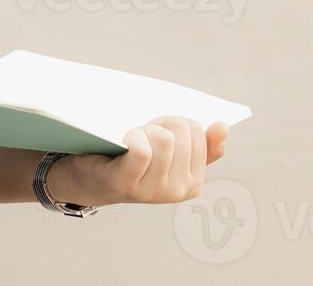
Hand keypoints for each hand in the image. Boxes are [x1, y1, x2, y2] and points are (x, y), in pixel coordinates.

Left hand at [49, 117, 228, 206]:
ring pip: (164, 139)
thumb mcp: (169, 152)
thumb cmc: (131, 159)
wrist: (89, 179)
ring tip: (132, 138)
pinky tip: (124, 141)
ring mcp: (151, 190)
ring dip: (145, 128)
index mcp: (193, 182)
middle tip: (143, 133)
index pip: (198, 131)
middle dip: (161, 122)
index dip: (176, 121)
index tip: (160, 130)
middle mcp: (176, 190)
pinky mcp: (125, 183)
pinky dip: (133, 136)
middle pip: (181, 131)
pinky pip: (142, 150)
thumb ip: (201, 145)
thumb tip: (223, 127)